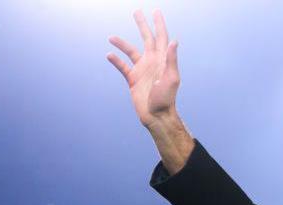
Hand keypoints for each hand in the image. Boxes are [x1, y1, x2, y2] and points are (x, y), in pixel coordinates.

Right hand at [107, 9, 179, 128]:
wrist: (157, 116)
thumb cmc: (166, 99)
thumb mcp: (171, 79)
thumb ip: (171, 60)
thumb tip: (173, 41)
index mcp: (162, 60)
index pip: (161, 37)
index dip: (159, 24)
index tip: (155, 11)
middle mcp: (152, 62)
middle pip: (146, 38)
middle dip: (142, 25)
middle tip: (137, 12)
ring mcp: (142, 70)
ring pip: (131, 52)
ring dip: (122, 43)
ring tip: (111, 37)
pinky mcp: (133, 80)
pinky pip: (123, 67)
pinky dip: (116, 61)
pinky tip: (109, 55)